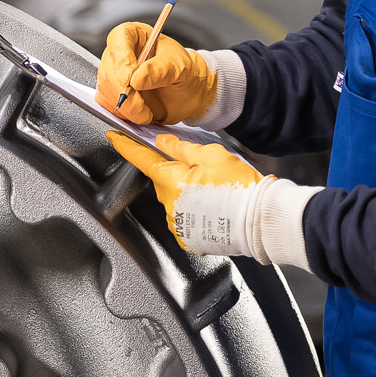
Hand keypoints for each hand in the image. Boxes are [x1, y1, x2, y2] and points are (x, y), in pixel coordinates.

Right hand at [97, 22, 221, 126]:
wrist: (185, 92)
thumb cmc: (182, 72)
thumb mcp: (179, 66)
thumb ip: (160, 70)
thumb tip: (137, 79)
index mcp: (135, 36)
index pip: (119, 39)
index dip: (121, 59)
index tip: (129, 79)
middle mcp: (121, 53)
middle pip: (108, 68)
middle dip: (123, 91)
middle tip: (140, 105)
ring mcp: (113, 73)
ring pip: (106, 88)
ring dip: (124, 106)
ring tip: (145, 113)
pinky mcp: (111, 92)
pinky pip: (107, 103)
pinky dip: (122, 112)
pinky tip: (139, 114)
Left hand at [108, 131, 317, 266]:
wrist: (261, 220)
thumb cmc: (241, 187)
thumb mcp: (212, 155)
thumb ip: (182, 149)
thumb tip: (163, 142)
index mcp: (171, 182)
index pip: (140, 159)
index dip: (125, 146)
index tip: (114, 137)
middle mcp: (169, 206)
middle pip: (161, 180)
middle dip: (175, 172)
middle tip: (202, 171)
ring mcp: (178, 225)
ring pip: (173, 201)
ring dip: (185, 193)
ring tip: (213, 192)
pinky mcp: (188, 239)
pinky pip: (183, 219)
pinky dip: (192, 212)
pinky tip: (212, 208)